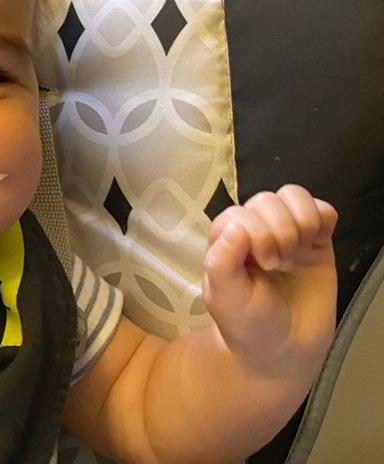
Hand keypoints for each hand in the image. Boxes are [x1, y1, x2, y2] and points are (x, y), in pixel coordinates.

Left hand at [202, 185, 337, 377]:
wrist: (283, 349)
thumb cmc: (246, 323)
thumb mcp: (225, 298)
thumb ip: (222, 262)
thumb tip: (235, 226)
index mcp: (226, 240)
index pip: (239, 212)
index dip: (255, 233)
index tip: (263, 266)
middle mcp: (255, 230)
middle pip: (266, 200)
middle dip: (277, 231)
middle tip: (279, 266)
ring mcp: (286, 233)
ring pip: (293, 196)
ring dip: (300, 221)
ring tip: (297, 255)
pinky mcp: (317, 241)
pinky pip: (323, 209)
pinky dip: (323, 218)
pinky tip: (316, 244)